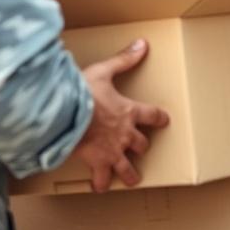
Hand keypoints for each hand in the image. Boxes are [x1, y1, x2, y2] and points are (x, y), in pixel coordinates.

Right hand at [73, 39, 169, 192]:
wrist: (65, 116)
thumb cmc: (82, 93)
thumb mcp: (104, 71)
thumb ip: (123, 59)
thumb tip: (142, 43)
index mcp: (129, 112)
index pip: (153, 116)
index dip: (159, 118)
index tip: (164, 120)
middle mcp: (125, 134)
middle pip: (141, 144)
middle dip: (141, 146)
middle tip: (140, 148)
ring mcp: (113, 151)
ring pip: (128, 168)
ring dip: (130, 174)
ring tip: (133, 179)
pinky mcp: (97, 163)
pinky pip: (102, 179)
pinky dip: (100, 183)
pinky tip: (99, 186)